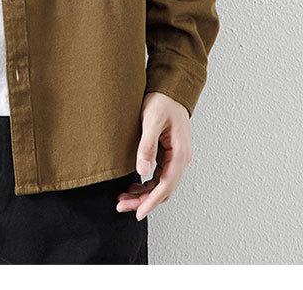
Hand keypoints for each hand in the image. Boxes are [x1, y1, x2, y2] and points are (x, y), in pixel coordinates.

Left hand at [115, 91, 191, 220]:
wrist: (170, 89)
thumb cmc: (162, 102)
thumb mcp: (151, 121)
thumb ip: (147, 146)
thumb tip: (143, 172)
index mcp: (180, 154)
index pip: (166, 186)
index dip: (150, 202)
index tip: (137, 213)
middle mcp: (181, 159)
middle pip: (163, 190)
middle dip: (143, 201)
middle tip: (121, 206)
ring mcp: (176, 157)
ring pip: (160, 185)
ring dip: (143, 194)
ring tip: (122, 198)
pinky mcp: (169, 154)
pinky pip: (159, 176)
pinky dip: (146, 184)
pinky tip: (132, 185)